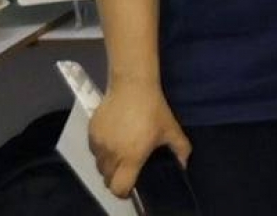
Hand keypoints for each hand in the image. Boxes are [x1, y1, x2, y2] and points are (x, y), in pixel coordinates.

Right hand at [89, 82, 191, 198]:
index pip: (119, 187)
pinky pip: (93, 150)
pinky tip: (114, 140)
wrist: (132, 85)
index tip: (130, 187)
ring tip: (121, 154)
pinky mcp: (91, 133)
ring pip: (99, 165)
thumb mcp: (171, 128)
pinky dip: (101, 151)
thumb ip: (180, 148)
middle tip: (128, 169)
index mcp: (131, 157)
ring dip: (109, 165)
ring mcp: (99, 143)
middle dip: (117, 178)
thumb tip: (185, 164)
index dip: (124, 191)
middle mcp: (112, 154)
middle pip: (107, 178)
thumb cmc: (154, 108)